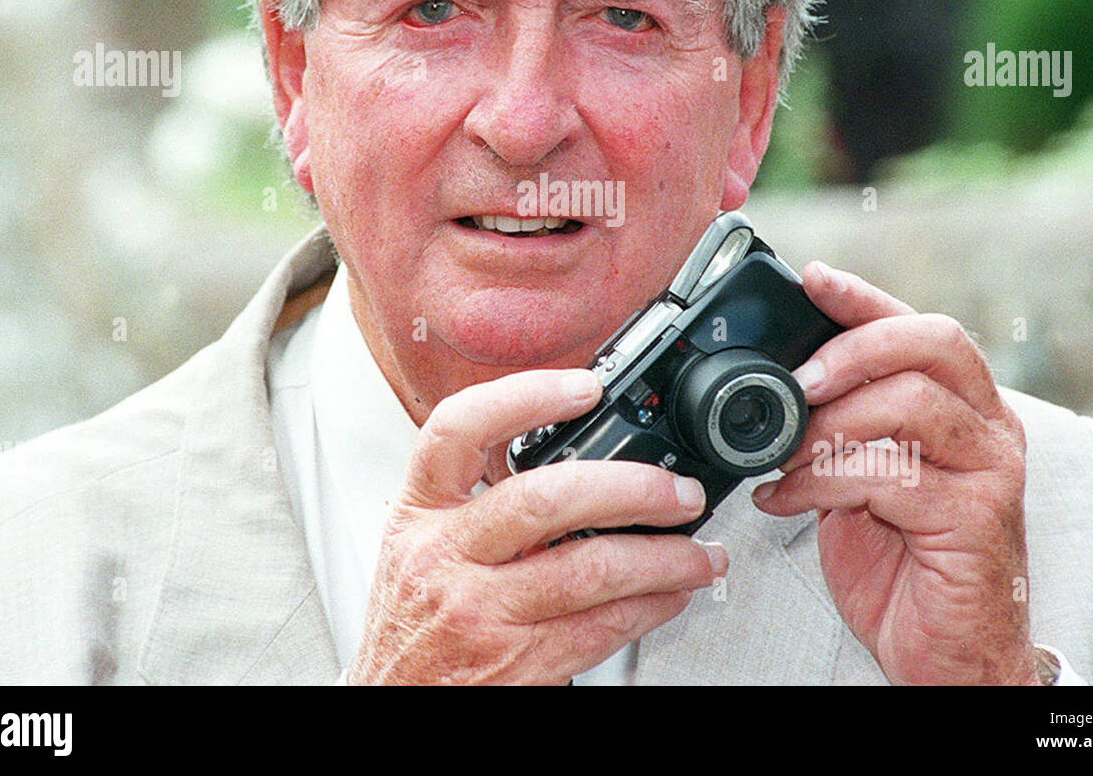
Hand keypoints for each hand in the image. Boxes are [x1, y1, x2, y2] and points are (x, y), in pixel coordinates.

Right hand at [346, 368, 727, 683]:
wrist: (393, 705)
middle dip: (630, 490)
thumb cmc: (413, 625)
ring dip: (663, 559)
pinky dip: (648, 608)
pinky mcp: (517, 664)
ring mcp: (480, 613)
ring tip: (699, 552)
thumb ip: (475, 503)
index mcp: (420, 512)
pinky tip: (670, 596)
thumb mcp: (417, 547)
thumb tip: (573, 460)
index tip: (584, 387)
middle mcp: (445, 557)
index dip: (525, 397)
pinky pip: (600, 627)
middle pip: (545, 499)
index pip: (458, 430)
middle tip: (678, 492)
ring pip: (590, 570)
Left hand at [752, 262, 1038, 684]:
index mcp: (966, 406)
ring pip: (910, 405)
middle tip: (796, 382)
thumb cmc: (903, 561)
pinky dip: (820, 482)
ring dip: (827, 426)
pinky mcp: (973, 520)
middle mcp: (991, 428)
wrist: (946, 654)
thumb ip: (841, 426)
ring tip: (781, 457)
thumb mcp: (863, 476)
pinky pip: (890, 475)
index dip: (866, 298)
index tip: (812, 279)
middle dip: (852, 350)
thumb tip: (776, 384)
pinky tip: (785, 500)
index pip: (922, 328)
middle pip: (932, 344)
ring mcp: (990, 473)